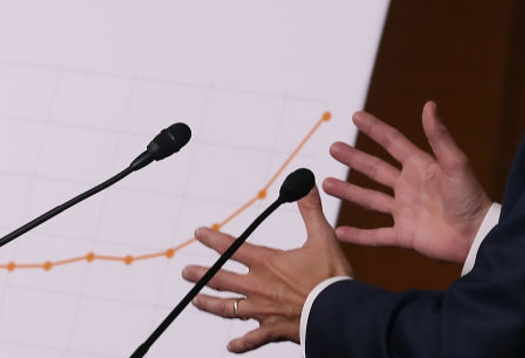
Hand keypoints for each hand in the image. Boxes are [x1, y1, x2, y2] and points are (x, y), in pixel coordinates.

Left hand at [181, 187, 351, 352]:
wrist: (339, 313)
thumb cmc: (331, 277)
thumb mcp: (322, 237)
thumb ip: (310, 210)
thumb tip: (306, 182)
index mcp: (267, 262)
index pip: (232, 248)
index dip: (213, 239)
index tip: (198, 233)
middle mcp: (258, 286)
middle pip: (221, 279)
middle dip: (200, 275)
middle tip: (185, 272)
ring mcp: (263, 310)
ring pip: (228, 308)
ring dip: (210, 304)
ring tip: (195, 301)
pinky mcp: (273, 329)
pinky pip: (253, 338)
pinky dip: (241, 343)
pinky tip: (230, 347)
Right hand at [324, 101, 490, 262]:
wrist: (478, 236)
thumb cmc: (472, 198)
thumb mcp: (455, 163)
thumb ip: (439, 136)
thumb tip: (429, 105)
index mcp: (420, 167)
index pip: (392, 142)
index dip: (374, 129)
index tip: (356, 116)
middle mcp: (409, 187)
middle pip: (375, 169)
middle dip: (354, 159)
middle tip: (333, 147)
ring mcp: (405, 211)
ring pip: (370, 200)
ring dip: (348, 192)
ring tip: (326, 183)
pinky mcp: (405, 235)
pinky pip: (376, 236)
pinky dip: (358, 235)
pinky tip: (339, 231)